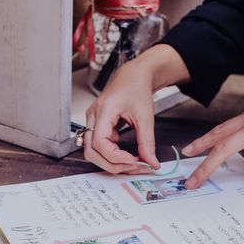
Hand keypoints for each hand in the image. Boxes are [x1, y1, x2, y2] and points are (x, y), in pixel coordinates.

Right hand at [84, 60, 158, 174]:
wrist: (133, 76)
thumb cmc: (136, 88)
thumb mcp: (145, 116)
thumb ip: (147, 142)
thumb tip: (151, 163)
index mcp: (103, 110)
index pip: (100, 142)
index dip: (116, 157)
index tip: (135, 161)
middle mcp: (93, 117)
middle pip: (91, 152)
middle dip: (113, 164)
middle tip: (135, 167)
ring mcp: (92, 122)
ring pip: (93, 152)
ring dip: (111, 162)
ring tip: (132, 163)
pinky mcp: (97, 126)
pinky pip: (99, 148)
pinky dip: (113, 156)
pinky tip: (128, 155)